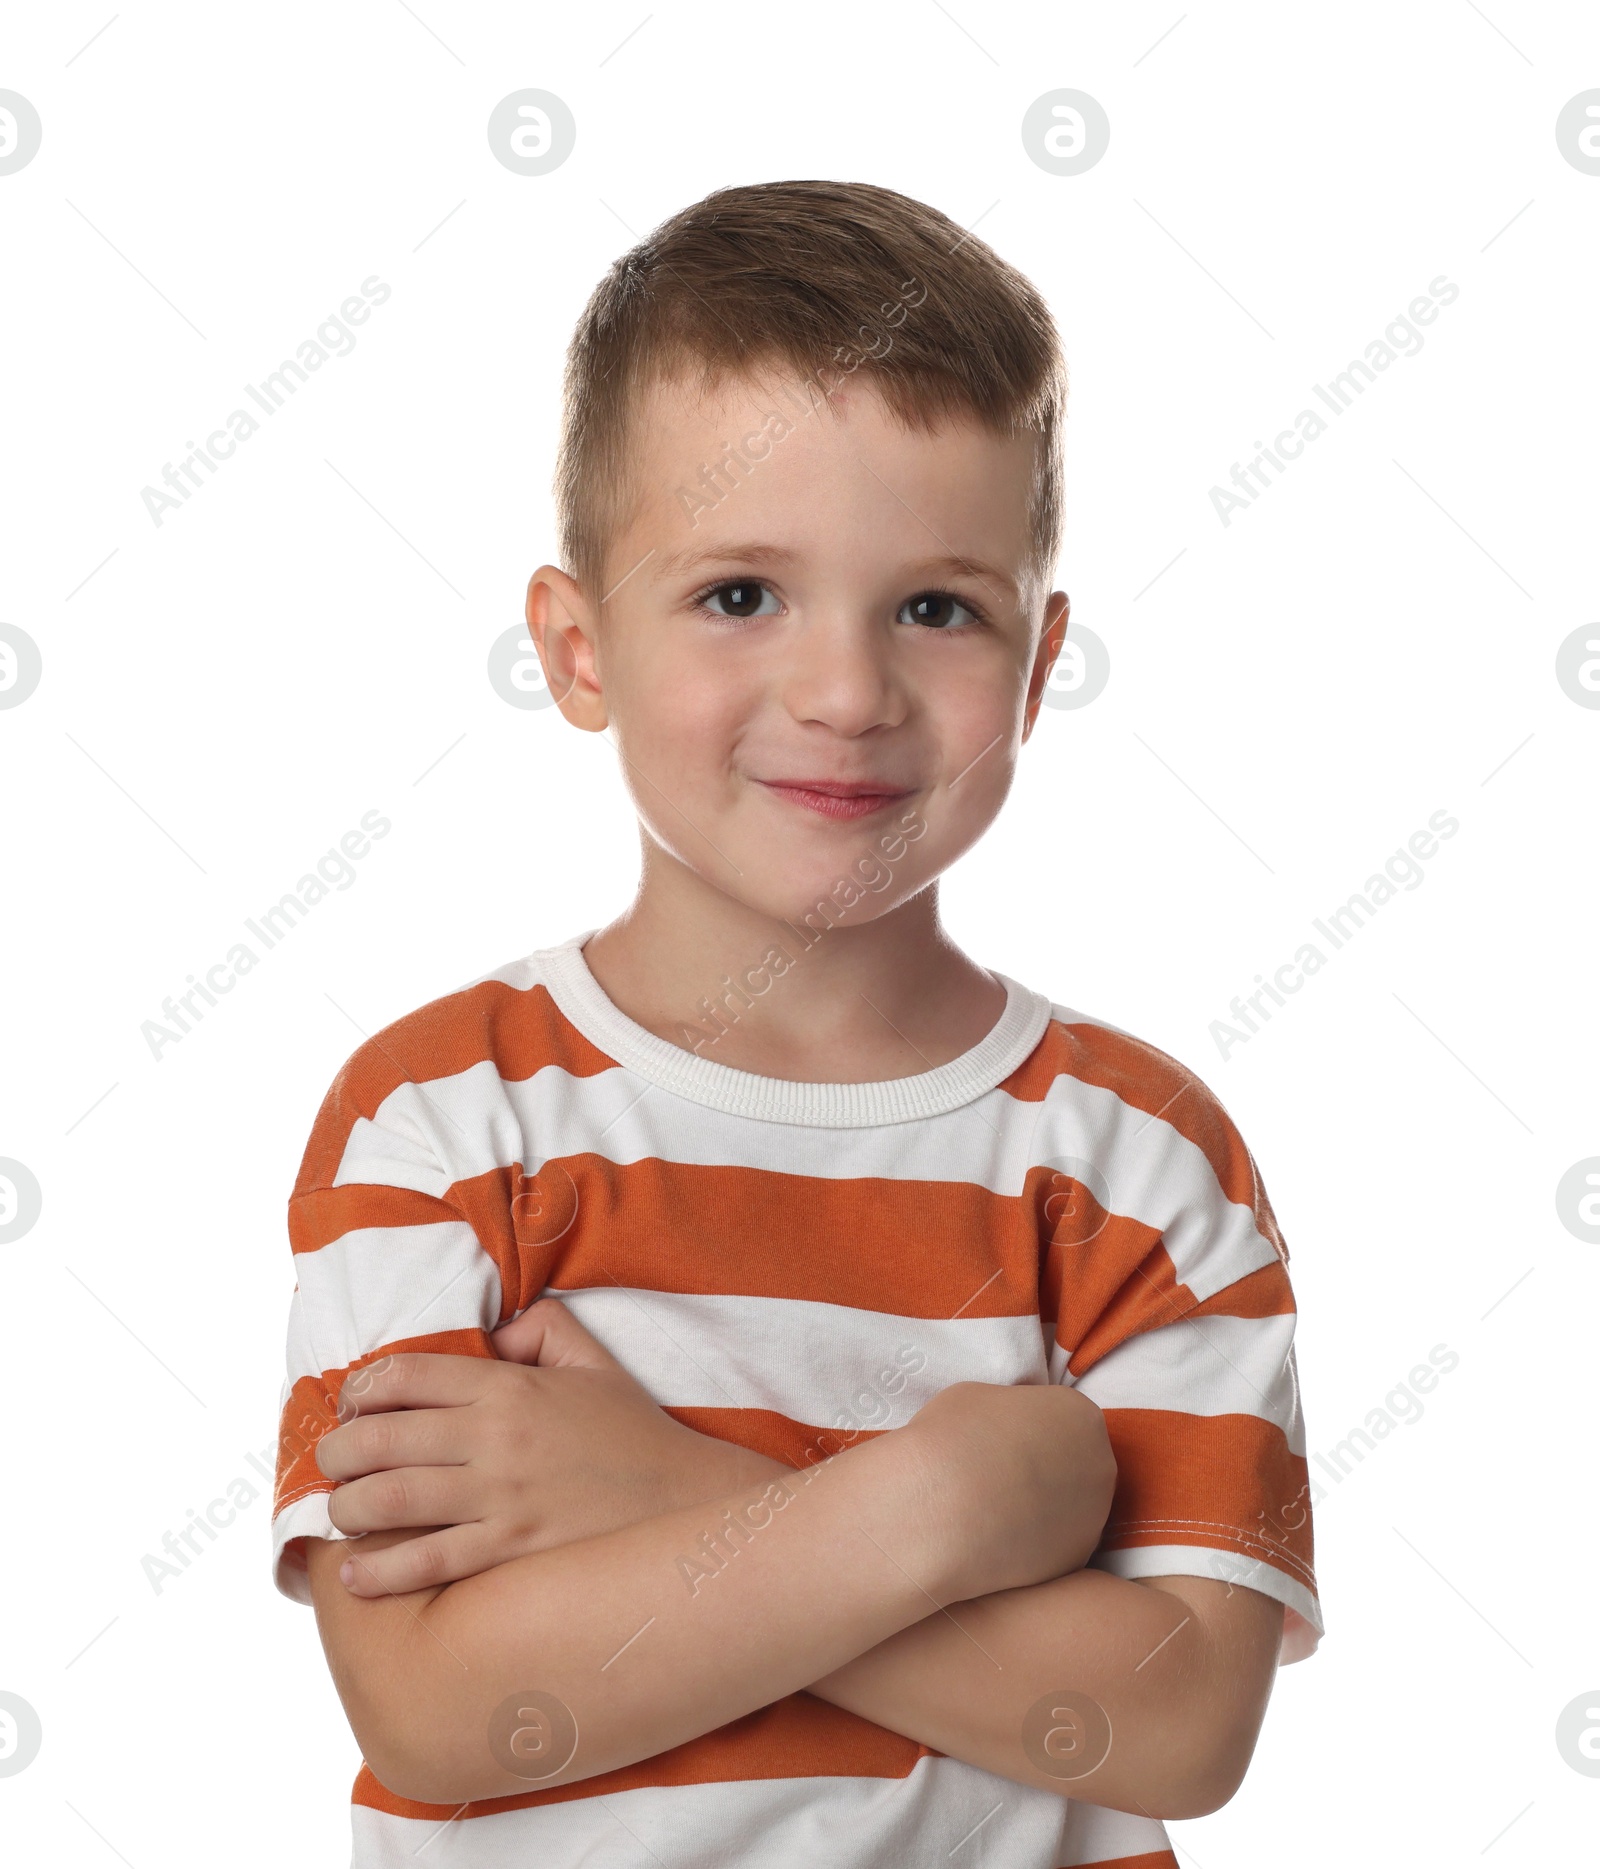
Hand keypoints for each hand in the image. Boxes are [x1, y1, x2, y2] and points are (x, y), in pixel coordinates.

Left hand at [317, 1298, 773, 1594]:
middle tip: (333, 1464)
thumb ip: (540, 1328)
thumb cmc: (634, 1432)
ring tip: (342, 1512)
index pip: (406, 1375)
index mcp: (509, 1386)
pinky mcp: (509, 1552)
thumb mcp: (592, 1361)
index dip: (362, 1390)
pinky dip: (380, 1572)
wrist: (686, 1501)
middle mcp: (495, 1438)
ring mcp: (500, 1498)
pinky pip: (426, 1563)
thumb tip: (490, 1331)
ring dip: (348, 1508)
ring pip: (390, 1501)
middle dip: (339, 1453)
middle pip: (381, 1439)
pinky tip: (357, 1574)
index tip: (353, 1406)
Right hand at [901, 1381, 1116, 1602]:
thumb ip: (1009, 1411)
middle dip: (1041, 1467)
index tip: (996, 1437)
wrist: (940, 1516)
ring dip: (1038, 1506)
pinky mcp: (1075, 1561)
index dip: (1024, 1426)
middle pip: (1072, 1461)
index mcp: (1081, 1414)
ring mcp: (1093, 1517)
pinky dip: (1032, 1542)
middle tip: (995, 1474)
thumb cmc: (953, 1441)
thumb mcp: (975, 1397)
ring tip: (991, 1510)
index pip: (1060, 1415)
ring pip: (1066, 1506)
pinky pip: (1054, 1544)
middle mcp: (1100, 1464)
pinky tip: (996, 1539)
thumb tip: (1009, 1430)